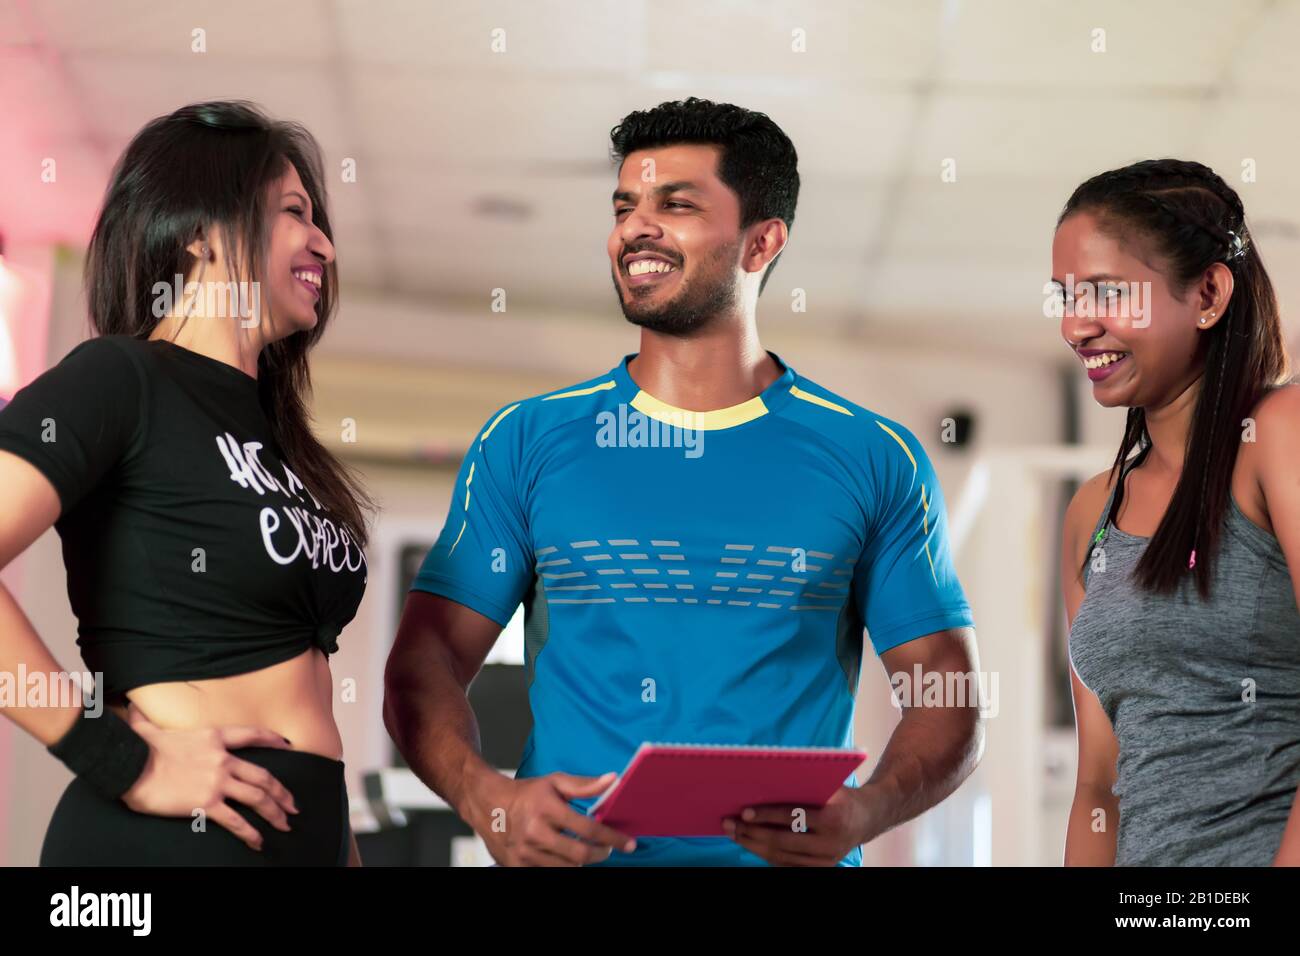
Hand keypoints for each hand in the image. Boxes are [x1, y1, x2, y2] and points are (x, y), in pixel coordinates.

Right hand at [119, 703, 299, 851]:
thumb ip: (146, 719)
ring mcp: (217, 782)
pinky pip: (236, 821)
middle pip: (263, 775)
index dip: (273, 739)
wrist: (129, 765)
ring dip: (275, 813)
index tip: (289, 745)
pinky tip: (258, 842)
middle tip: (293, 804)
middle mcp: (222, 759)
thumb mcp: (149, 728)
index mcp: (213, 737)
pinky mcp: (207, 804)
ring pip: (258, 798)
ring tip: (285, 824)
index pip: (252, 735)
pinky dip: (250, 833)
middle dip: (282, 792)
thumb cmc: (137, 748)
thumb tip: (132, 708)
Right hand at [470, 770, 636, 865]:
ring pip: (567, 868)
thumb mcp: (555, 782)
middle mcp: (535, 832)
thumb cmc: (526, 793)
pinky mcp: (517, 866)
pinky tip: (567, 857)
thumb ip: (585, 785)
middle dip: (601, 854)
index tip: (629, 843)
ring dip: (582, 861)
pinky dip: (563, 867)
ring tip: (587, 851)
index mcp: (547, 809)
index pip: (588, 829)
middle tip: (607, 849)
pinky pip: (549, 873)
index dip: (613, 838)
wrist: (487, 805)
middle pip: (580, 854)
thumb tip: (613, 780)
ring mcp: (525, 853)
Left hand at [722, 786, 869, 865]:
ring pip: (782, 857)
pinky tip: (751, 844)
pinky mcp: (821, 868)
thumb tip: (763, 780)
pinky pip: (787, 865)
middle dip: (752, 833)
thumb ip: (803, 785)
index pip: (793, 818)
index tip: (744, 812)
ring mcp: (826, 860)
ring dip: (754, 846)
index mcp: (833, 818)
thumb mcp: (829, 785)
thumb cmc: (841, 796)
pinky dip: (767, 855)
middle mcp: (830, 843)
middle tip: (729, 824)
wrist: (868, 818)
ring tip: (734, 834)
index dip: (767, 815)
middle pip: (783, 841)